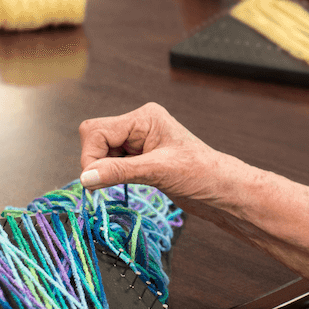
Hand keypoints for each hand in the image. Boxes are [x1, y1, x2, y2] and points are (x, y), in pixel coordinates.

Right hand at [78, 103, 228, 207]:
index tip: (92, 181)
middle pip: (96, 139)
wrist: (223, 190)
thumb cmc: (202, 174)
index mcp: (145, 117)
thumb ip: (119, 171)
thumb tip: (86, 177)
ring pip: (102, 153)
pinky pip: (113, 165)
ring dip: (105, 171)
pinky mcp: (141, 160)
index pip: (97, 131)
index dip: (91, 156)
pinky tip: (126, 185)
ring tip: (125, 185)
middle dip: (96, 162)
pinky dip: (112, 177)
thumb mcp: (158, 171)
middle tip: (105, 185)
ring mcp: (140, 143)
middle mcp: (140, 126)